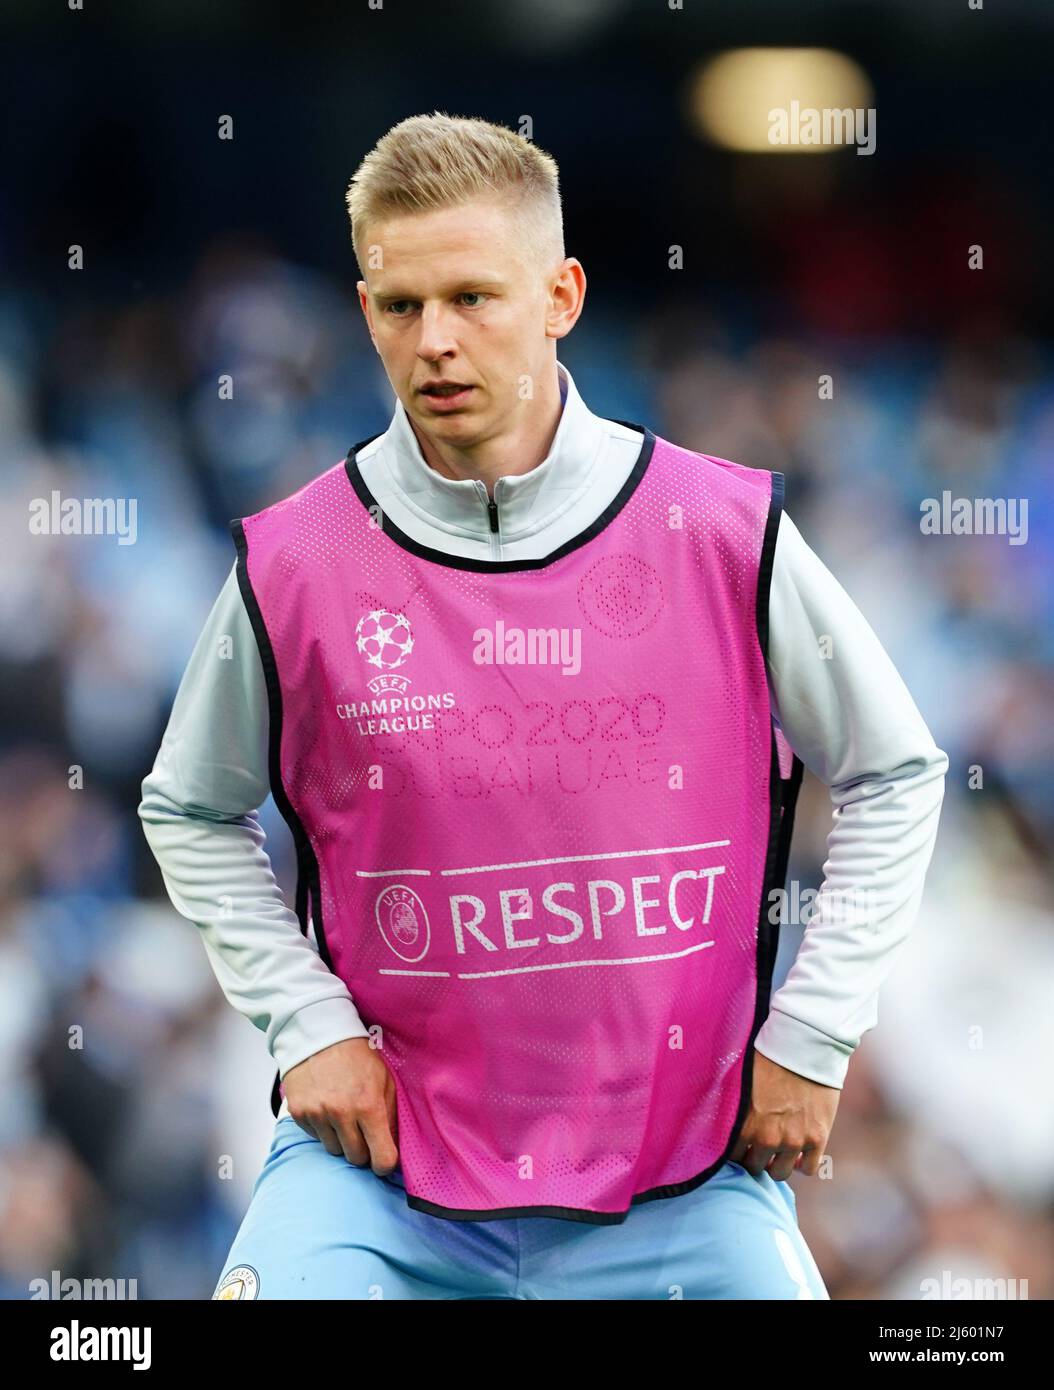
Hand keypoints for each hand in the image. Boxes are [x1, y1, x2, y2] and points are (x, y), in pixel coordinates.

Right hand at [283, 1037, 398, 1175]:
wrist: (319, 1035)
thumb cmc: (357, 1057)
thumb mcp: (384, 1080)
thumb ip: (391, 1115)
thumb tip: (393, 1146)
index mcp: (368, 1105)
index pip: (382, 1158)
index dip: (385, 1164)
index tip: (385, 1161)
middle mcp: (342, 1113)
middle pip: (356, 1159)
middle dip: (363, 1151)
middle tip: (364, 1132)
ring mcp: (318, 1114)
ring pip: (335, 1150)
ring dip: (341, 1140)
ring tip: (344, 1115)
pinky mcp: (299, 1114)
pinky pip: (316, 1138)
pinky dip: (323, 1129)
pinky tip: (327, 1108)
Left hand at [729, 1049, 838, 1180]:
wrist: (804, 1047)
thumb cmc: (768, 1058)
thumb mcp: (741, 1082)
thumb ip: (732, 1107)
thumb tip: (715, 1117)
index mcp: (744, 1125)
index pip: (733, 1157)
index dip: (737, 1150)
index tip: (741, 1144)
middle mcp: (768, 1138)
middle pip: (756, 1167)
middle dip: (756, 1157)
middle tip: (760, 1145)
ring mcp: (794, 1141)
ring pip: (780, 1172)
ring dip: (778, 1162)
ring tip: (779, 1149)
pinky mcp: (817, 1139)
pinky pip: (808, 1169)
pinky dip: (803, 1162)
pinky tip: (799, 1150)